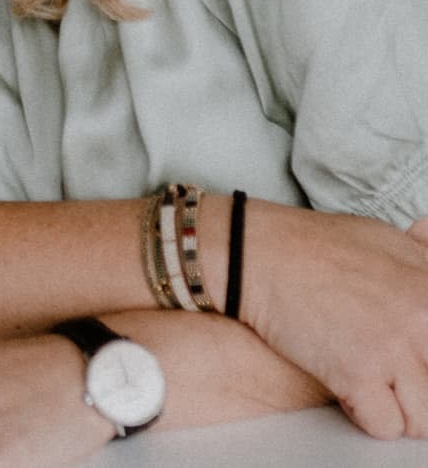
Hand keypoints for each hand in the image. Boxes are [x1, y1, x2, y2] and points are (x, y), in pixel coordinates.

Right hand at [244, 206, 427, 439]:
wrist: (255, 253)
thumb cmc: (311, 246)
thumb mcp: (385, 239)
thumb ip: (422, 259)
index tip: (416, 363)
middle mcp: (422, 320)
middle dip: (420, 389)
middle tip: (397, 379)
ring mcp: (391, 348)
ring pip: (424, 419)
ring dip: (403, 411)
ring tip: (380, 392)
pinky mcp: (355, 373)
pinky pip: (385, 425)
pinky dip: (369, 418)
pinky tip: (354, 394)